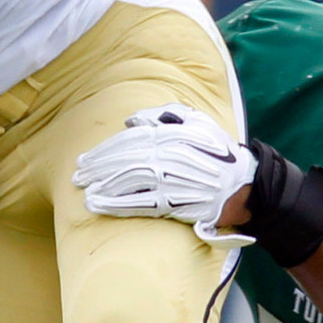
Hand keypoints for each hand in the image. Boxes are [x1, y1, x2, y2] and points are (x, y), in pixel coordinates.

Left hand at [73, 107, 256, 239]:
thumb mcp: (197, 123)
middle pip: (126, 160)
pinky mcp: (177, 204)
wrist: (244, 184)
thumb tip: (131, 121)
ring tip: (85, 192)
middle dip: (98, 168)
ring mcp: (174, 180)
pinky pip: (142, 203)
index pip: (130, 141)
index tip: (84, 159)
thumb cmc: (217, 152)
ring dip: (104, 187)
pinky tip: (101, 206)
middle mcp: (171, 156)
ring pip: (130, 181)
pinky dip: (118, 204)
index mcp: (173, 135)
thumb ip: (164, 116)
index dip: (105, 150)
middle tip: (77, 176)